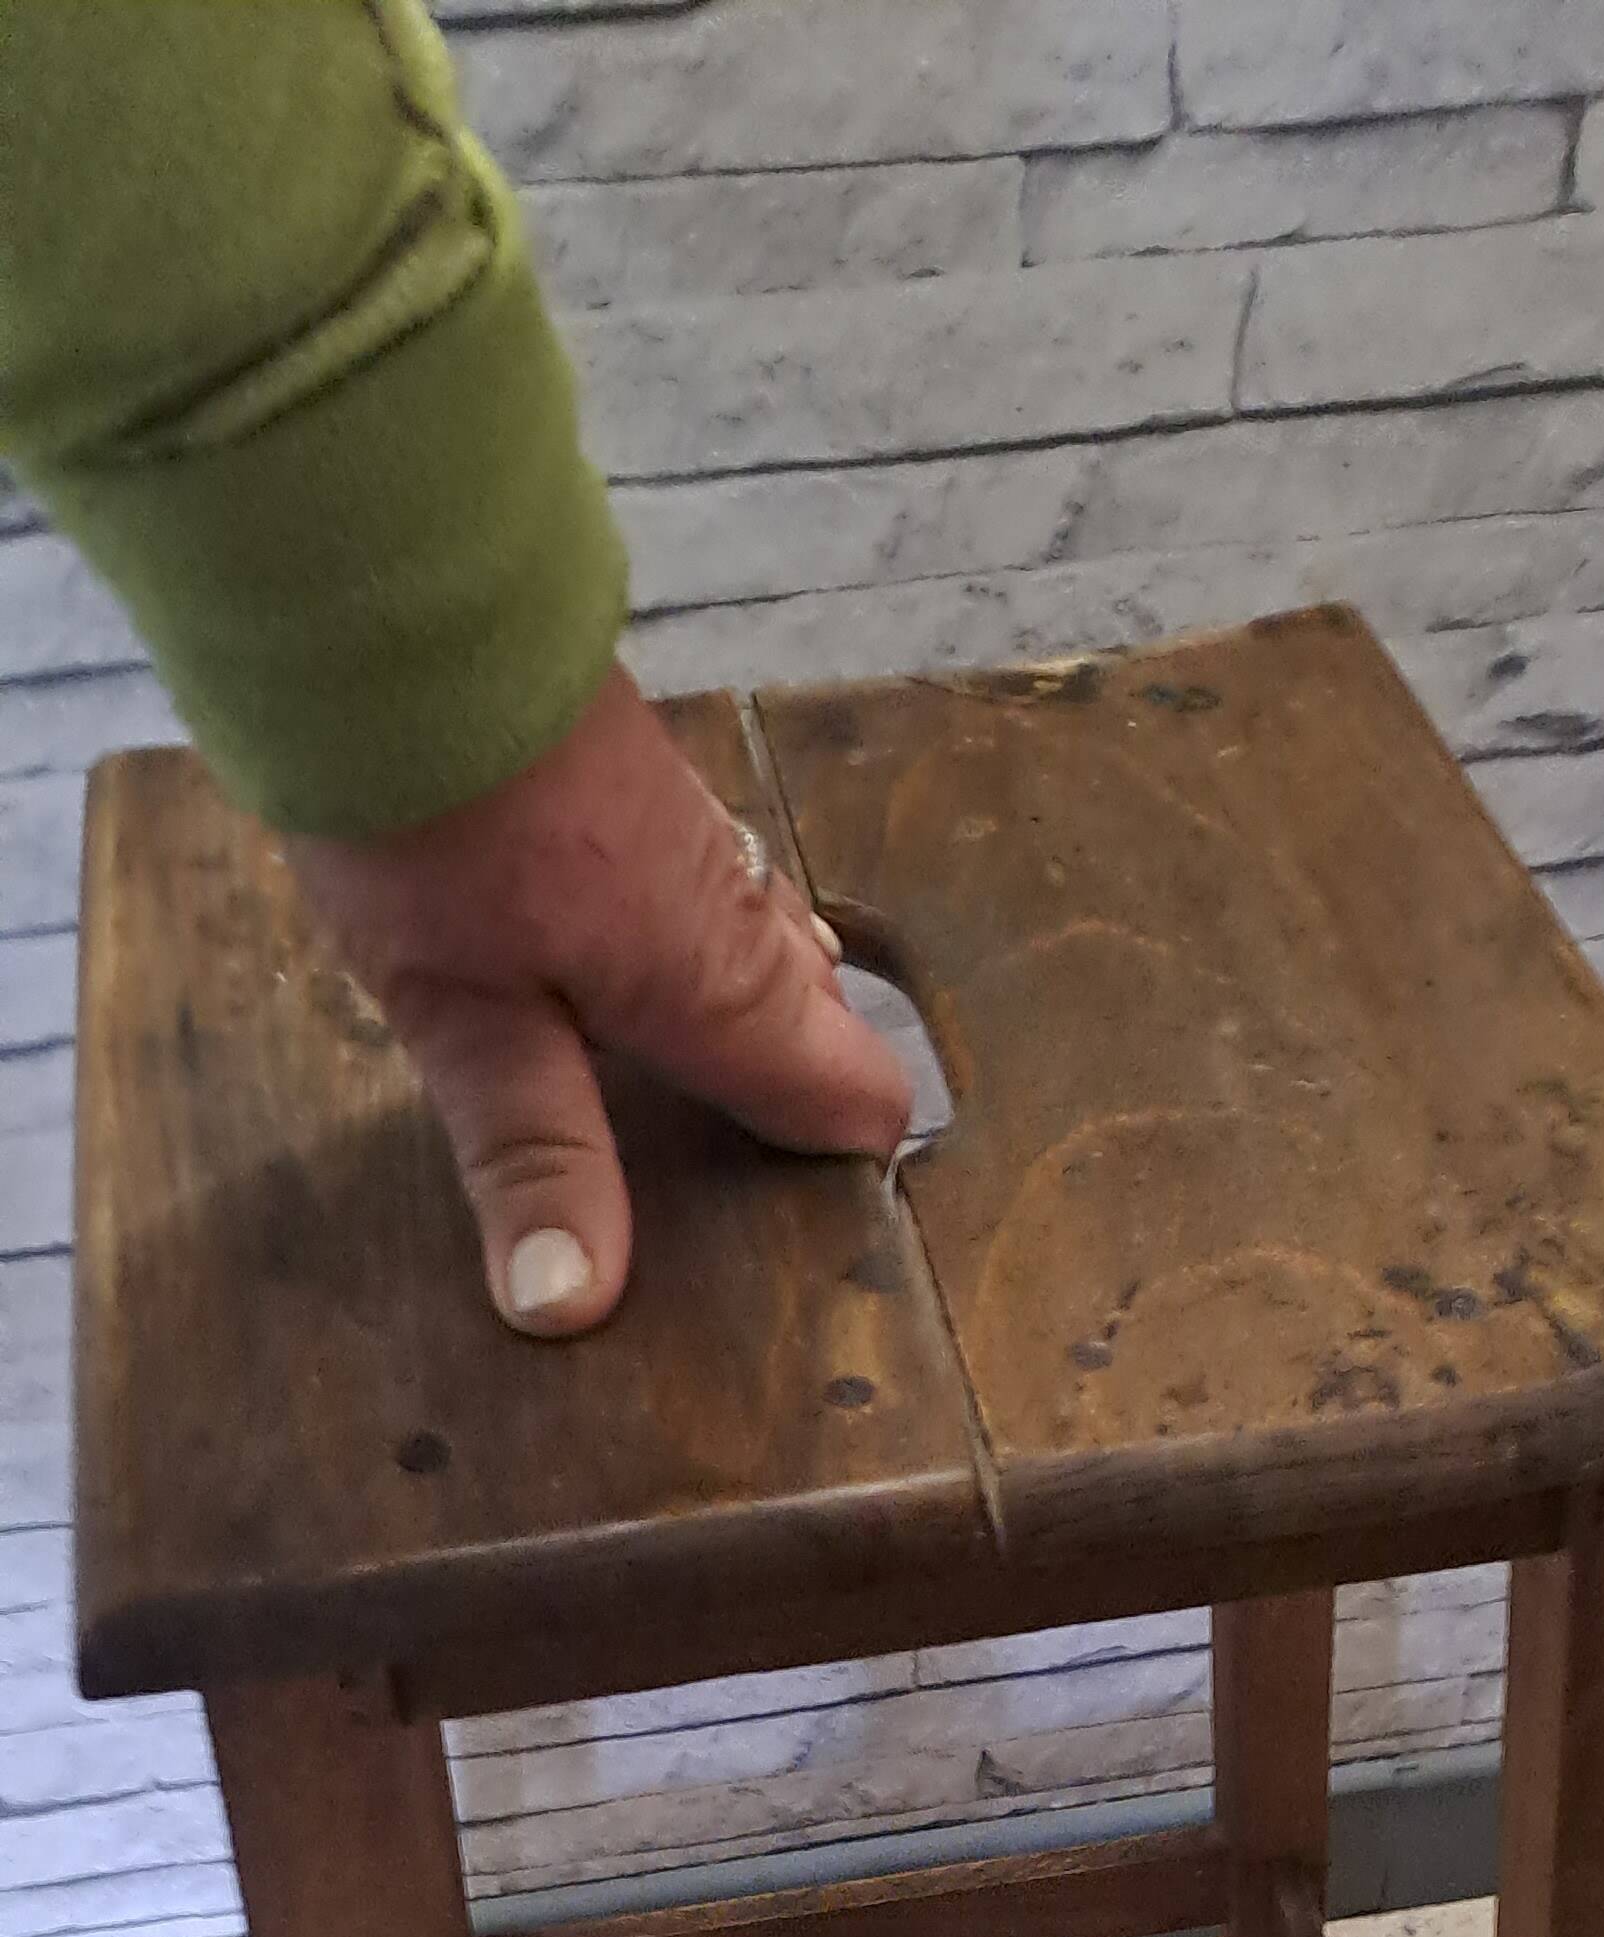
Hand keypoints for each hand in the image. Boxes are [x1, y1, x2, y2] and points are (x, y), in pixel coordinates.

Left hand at [288, 663, 911, 1335]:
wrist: (402, 619)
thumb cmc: (440, 832)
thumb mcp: (470, 1025)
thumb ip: (533, 1159)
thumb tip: (575, 1306)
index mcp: (721, 992)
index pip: (857, 1094)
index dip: (850, 1165)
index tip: (809, 1230)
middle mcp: (738, 917)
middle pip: (823, 1025)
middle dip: (800, 1102)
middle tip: (745, 1187)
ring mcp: (700, 840)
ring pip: (771, 950)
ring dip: (753, 1021)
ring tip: (700, 1098)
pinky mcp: (645, 790)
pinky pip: (715, 891)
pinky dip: (700, 950)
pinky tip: (631, 972)